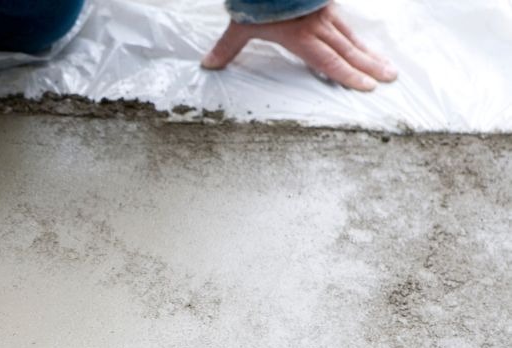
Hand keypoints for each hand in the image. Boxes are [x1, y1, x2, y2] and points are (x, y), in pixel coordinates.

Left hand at [202, 3, 396, 91]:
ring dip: (369, 52)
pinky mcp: (325, 2)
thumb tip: (209, 64)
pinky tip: (364, 42)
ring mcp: (324, 12)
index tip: (368, 86)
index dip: (348, 75)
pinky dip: (357, 35)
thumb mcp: (240, 23)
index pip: (329, 60)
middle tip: (391, 77)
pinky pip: (345, 22)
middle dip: (370, 65)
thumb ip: (227, 46)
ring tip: (387, 64)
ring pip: (351, 35)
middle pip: (348, 49)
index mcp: (300, 36)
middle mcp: (318, 25)